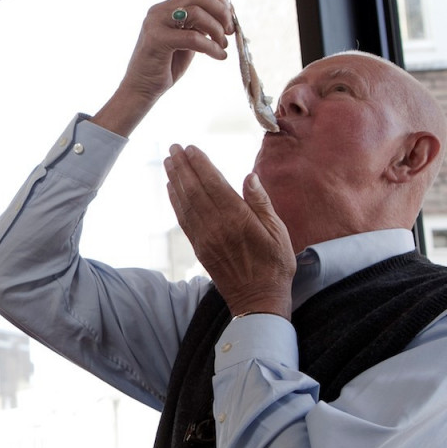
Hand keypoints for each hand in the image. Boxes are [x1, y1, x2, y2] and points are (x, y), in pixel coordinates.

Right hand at [93, 0, 233, 136]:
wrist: (140, 90)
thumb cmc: (165, 67)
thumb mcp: (187, 40)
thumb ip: (199, 25)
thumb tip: (227, 14)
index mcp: (166, 8)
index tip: (228, 15)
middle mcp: (159, 11)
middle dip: (221, 10)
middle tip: (228, 30)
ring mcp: (155, 23)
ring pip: (196, 11)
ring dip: (217, 28)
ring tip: (222, 45)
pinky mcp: (156, 40)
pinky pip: (193, 37)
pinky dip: (211, 47)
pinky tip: (219, 56)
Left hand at [164, 144, 294, 317]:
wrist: (257, 300)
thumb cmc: (274, 264)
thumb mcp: (278, 232)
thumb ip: (261, 203)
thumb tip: (248, 177)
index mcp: (238, 219)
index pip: (213, 184)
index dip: (200, 165)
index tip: (191, 148)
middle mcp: (217, 226)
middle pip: (195, 190)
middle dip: (183, 166)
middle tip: (173, 147)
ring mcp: (205, 237)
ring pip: (186, 203)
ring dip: (176, 180)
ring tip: (169, 161)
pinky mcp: (199, 248)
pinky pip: (184, 219)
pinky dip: (176, 201)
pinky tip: (172, 188)